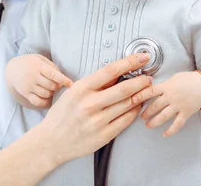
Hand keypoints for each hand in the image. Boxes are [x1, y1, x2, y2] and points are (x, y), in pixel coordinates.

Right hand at [6, 54, 72, 107]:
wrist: (12, 69)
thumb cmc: (30, 62)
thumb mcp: (40, 59)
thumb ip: (51, 66)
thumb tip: (63, 76)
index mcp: (38, 66)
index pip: (53, 74)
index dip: (63, 80)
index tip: (71, 84)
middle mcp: (33, 76)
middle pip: (51, 86)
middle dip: (57, 87)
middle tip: (58, 85)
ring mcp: (29, 86)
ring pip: (46, 94)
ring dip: (51, 93)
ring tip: (51, 89)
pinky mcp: (25, 93)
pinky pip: (37, 101)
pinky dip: (45, 102)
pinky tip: (48, 98)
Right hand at [36, 53, 154, 164]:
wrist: (52, 141)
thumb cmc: (62, 114)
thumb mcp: (73, 92)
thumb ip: (95, 84)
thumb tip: (119, 73)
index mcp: (81, 89)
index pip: (110, 71)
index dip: (130, 62)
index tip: (142, 57)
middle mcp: (90, 104)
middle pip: (124, 89)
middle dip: (141, 81)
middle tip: (148, 78)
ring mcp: (97, 121)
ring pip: (128, 105)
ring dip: (140, 96)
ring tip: (144, 91)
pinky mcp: (104, 135)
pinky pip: (126, 120)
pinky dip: (134, 111)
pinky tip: (136, 106)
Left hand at [140, 71, 200, 136]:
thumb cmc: (189, 80)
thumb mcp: (173, 78)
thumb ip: (163, 85)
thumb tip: (151, 87)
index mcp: (167, 86)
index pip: (150, 91)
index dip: (140, 95)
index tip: (132, 100)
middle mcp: (171, 96)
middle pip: (155, 106)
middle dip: (146, 112)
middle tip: (141, 116)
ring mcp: (178, 106)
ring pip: (164, 116)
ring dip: (154, 122)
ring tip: (148, 125)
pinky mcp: (185, 113)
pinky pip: (177, 124)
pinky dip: (171, 130)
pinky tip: (164, 134)